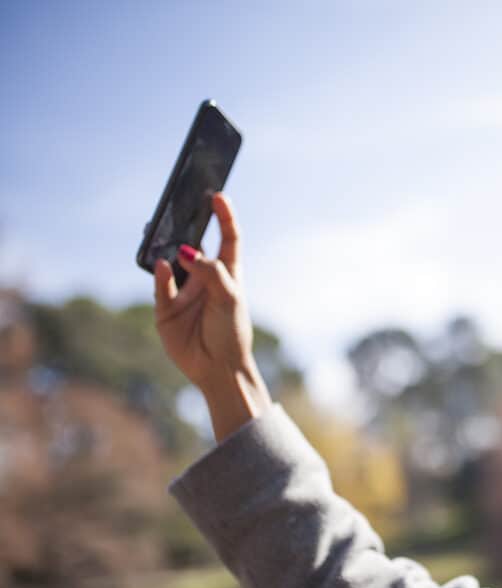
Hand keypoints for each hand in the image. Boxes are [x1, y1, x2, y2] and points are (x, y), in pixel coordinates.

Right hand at [153, 193, 270, 440]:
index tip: (218, 195)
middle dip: (185, 224)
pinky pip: (160, 285)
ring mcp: (183, 291)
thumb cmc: (231, 332)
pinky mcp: (165, 308)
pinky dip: (160, 274)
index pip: (228, 238)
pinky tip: (163, 264)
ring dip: (165, 245)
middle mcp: (204, 278)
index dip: (224, 216)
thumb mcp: (229, 299)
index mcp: (227, 273)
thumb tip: (187, 251)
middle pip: (193, 244)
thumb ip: (212, 273)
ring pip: (170, 261)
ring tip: (161, 227)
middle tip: (178, 203)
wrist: (218, 369)